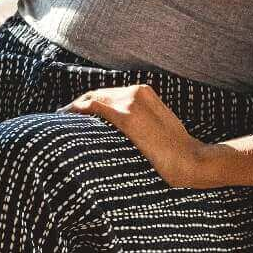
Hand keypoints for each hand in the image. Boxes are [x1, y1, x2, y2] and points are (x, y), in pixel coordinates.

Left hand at [65, 82, 213, 188]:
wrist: (192, 161)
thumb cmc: (175, 153)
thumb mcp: (157, 130)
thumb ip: (139, 124)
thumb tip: (120, 135)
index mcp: (145, 93)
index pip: (108, 94)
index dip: (89, 102)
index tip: (74, 113)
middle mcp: (137, 92)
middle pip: (97, 94)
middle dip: (78, 105)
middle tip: (61, 116)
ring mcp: (132, 102)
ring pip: (93, 99)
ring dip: (75, 108)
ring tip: (60, 119)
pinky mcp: (128, 117)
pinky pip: (95, 107)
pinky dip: (78, 109)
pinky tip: (66, 117)